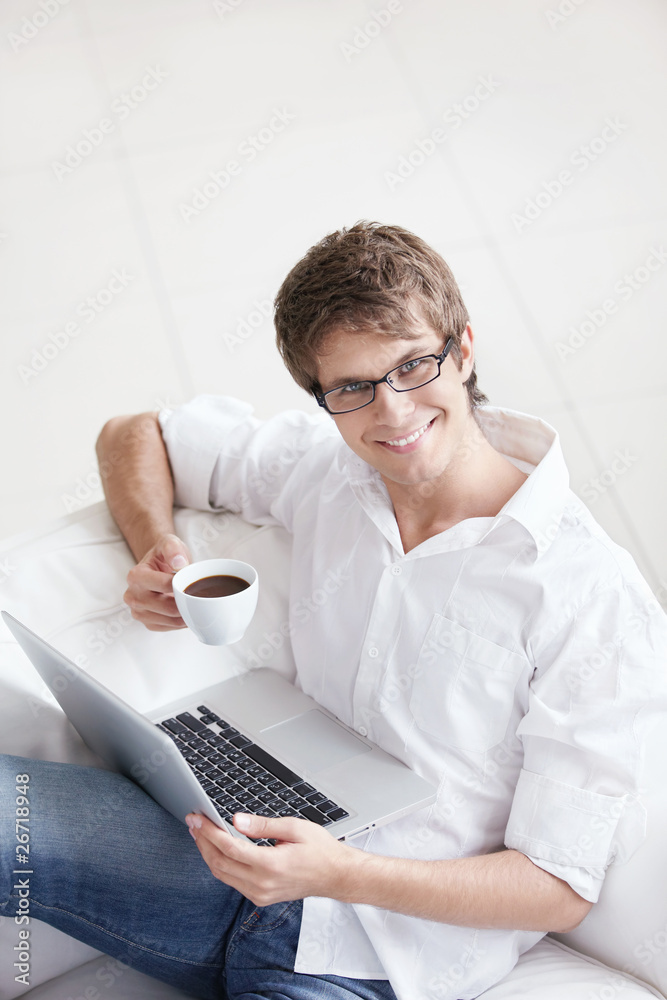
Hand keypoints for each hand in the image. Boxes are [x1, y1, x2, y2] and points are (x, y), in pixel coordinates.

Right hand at [124, 533, 190, 630]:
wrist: (157, 566)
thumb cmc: (164, 555)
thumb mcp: (169, 543)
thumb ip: (173, 549)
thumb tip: (179, 564)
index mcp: (135, 576)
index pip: (165, 585)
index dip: (183, 585)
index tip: (193, 582)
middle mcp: (132, 596)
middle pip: (167, 607)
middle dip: (187, 603)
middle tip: (199, 596)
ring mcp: (138, 612)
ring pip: (169, 620)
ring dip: (185, 615)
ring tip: (195, 604)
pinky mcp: (146, 622)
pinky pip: (167, 628)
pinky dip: (180, 622)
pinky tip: (186, 612)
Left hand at [185, 812, 356, 906]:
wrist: (335, 876)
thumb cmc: (320, 850)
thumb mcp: (294, 828)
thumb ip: (262, 825)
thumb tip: (235, 820)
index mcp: (271, 865)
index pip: (229, 848)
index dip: (209, 832)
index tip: (197, 818)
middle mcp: (262, 884)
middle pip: (219, 863)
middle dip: (202, 841)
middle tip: (193, 822)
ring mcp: (260, 894)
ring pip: (222, 874)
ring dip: (208, 853)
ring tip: (200, 833)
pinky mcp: (260, 897)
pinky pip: (232, 881)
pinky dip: (220, 864)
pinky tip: (217, 849)